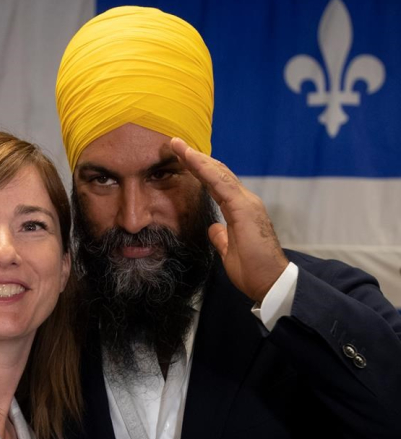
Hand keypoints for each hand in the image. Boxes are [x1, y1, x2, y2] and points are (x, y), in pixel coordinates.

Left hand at [171, 137, 287, 302]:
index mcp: (241, 210)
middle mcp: (246, 201)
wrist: (271, 283)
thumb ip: (221, 237)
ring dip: (197, 159)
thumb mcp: (228, 251)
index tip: (182, 159)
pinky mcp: (244, 209)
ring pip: (218, 174)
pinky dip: (204, 169)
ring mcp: (246, 203)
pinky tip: (191, 159)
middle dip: (196, 159)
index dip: (200, 171)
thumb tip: (214, 228)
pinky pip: (220, 184)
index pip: (217, 184)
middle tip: (176, 145)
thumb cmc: (252, 270)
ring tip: (178, 146)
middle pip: (217, 174)